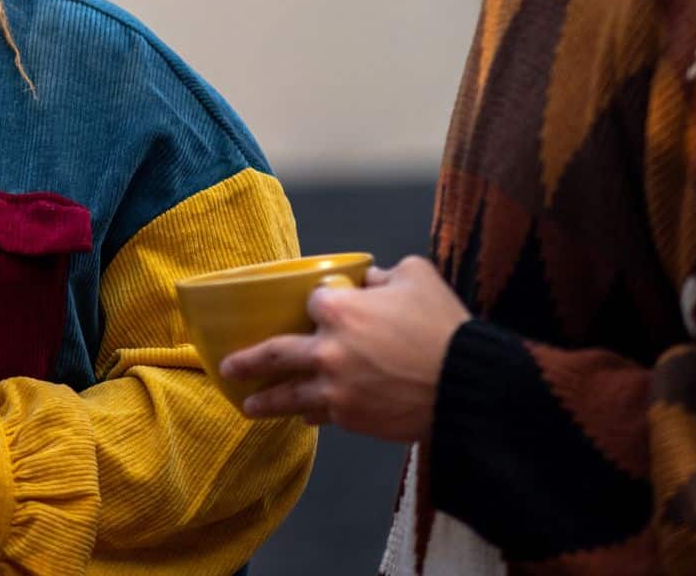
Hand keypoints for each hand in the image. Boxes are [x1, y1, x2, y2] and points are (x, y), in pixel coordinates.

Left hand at [219, 256, 471, 442]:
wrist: (467, 385)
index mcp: (339, 309)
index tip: (319, 306)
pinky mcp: (351, 418)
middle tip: (227, 367)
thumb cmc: (445, 326)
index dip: (318, 303)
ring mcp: (336, 389)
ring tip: (249, 406)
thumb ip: (383, 276)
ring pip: (290, 396)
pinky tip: (303, 417)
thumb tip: (368, 283)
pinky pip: (322, 415)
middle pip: (275, 354)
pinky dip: (310, 415)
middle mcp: (327, 350)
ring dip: (267, 401)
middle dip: (247, 362)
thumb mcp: (416, 277)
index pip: (310, 302)